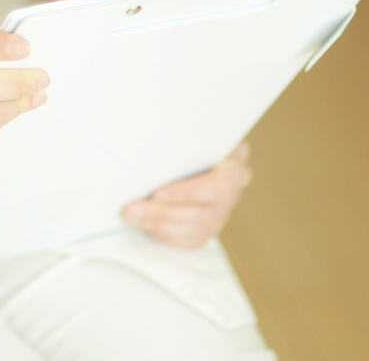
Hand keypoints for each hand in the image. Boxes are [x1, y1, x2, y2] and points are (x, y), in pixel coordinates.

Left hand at [121, 142, 252, 248]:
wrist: (192, 145)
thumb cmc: (186, 135)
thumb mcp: (186, 129)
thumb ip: (176, 136)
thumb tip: (144, 139)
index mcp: (234, 158)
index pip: (218, 185)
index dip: (186, 193)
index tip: (156, 194)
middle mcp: (236, 185)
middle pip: (206, 212)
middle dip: (164, 213)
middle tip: (132, 209)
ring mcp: (226, 208)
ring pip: (199, 229)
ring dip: (159, 225)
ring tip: (133, 216)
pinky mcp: (213, 225)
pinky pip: (193, 240)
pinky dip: (166, 234)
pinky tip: (146, 225)